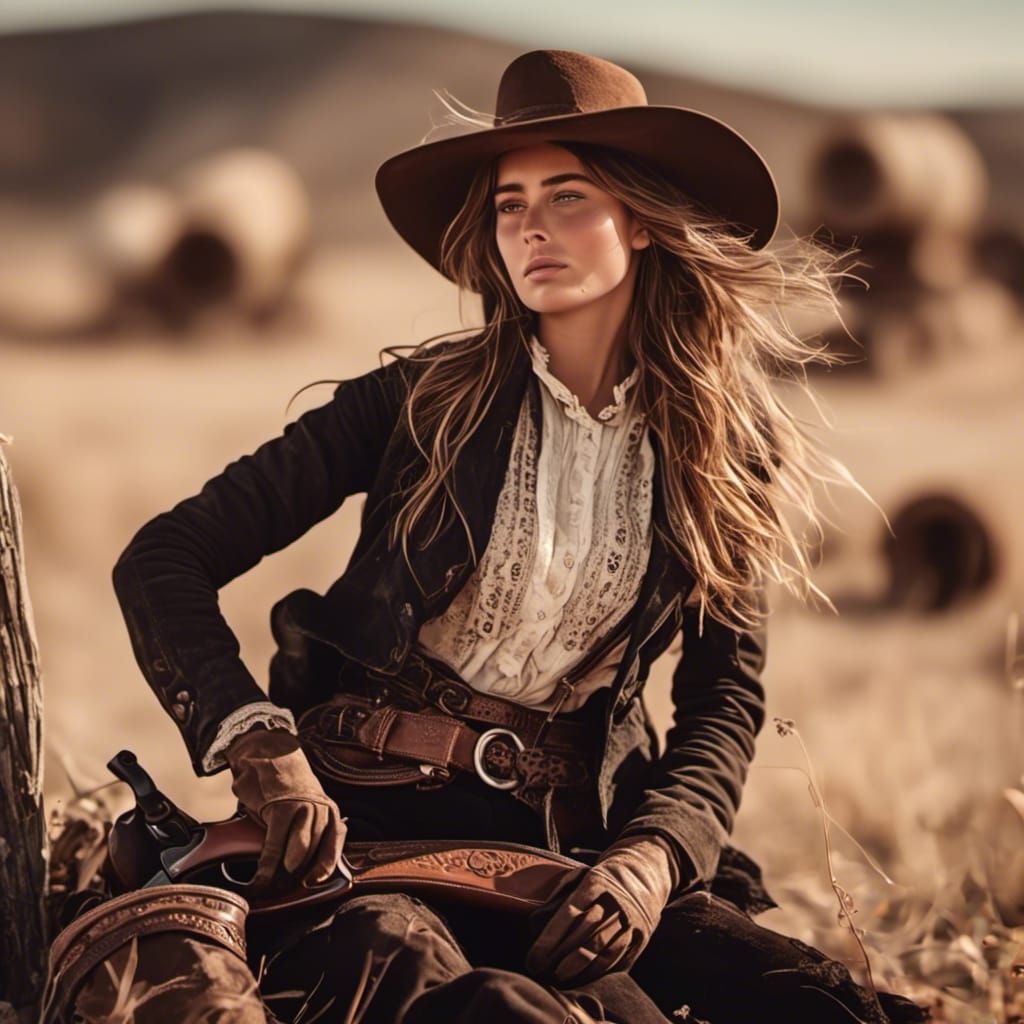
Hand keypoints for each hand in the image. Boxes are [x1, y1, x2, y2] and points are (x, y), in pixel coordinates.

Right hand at [225, 726, 345, 889]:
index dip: (323, 869)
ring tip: (267, 890)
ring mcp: (303, 811)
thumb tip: (298, 863)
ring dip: (280, 878)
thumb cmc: (284, 785)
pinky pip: (275, 848)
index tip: (311, 884)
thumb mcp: (303, 806)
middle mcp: (321, 811)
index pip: (333, 847)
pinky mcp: (282, 811)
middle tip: (278, 891)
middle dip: (295, 878)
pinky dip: (266, 868)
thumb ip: (306, 830)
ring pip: (296, 857)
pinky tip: (259, 880)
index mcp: (330, 811)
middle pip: (312, 856)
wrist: (269, 752)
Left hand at [526, 835, 678, 986]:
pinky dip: (599, 973)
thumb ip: (559, 897)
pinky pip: (618, 960)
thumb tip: (535, 925)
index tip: (534, 957)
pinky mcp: (641, 937)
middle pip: (585, 935)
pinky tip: (582, 980)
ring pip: (603, 951)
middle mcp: (615, 902)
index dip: (550, 939)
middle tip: (540, 972)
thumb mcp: (579, 876)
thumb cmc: (601, 880)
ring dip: (579, 970)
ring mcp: (631, 921)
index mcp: (595, 883)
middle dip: (560, 957)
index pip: (570, 914)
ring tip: (558, 979)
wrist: (644, 872)